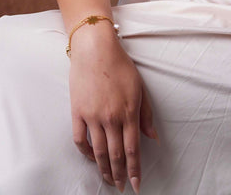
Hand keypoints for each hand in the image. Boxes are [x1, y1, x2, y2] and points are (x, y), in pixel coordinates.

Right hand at [69, 25, 157, 192]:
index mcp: (129, 111)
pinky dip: (85, 153)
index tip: (136, 185)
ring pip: (98, 152)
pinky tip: (91, 158)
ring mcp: (92, 116)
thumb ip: (146, 114)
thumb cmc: (120, 65)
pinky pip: (80, 140)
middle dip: (120, 174)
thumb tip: (153, 137)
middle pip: (115, 155)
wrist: (95, 49)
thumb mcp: (139, 87)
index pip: (133, 149)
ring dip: (104, 169)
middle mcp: (111, 118)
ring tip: (108, 179)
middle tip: (122, 187)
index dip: (135, 170)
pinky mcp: (77, 112)